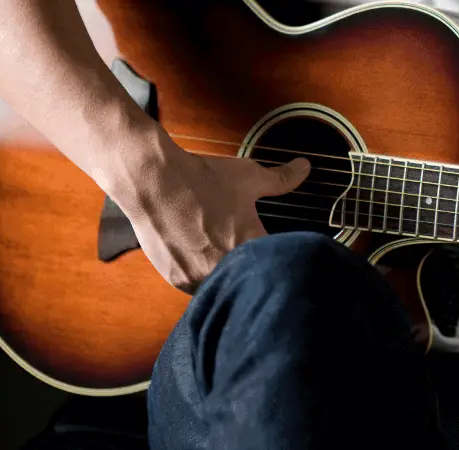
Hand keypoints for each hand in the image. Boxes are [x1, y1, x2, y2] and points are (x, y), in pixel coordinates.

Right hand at [110, 128, 309, 292]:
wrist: (152, 180)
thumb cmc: (202, 178)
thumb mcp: (248, 177)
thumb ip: (282, 179)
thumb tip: (306, 167)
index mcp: (251, 246)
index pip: (277, 266)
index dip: (278, 260)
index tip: (276, 254)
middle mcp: (226, 267)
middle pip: (250, 281)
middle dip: (252, 270)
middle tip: (248, 255)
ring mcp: (200, 277)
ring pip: (224, 287)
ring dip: (228, 277)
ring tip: (223, 255)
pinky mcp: (179, 280)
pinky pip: (199, 288)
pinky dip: (205, 277)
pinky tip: (204, 258)